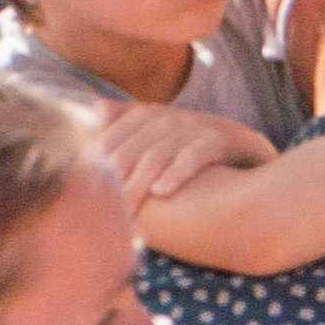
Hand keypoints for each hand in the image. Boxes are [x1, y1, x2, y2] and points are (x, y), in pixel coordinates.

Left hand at [97, 104, 275, 208]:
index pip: (108, 143)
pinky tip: (162, 192)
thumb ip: (124, 118)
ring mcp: (189, 128)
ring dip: (137, 185)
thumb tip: (95, 112)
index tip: (84, 197)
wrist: (241, 143)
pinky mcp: (213, 141)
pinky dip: (175, 174)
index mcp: (143, 115)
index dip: (94, 170)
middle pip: (127, 153)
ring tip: (125, 211)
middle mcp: (164, 119)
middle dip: (112, 183)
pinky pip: (191, 157)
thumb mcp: (155, 127)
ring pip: (154, 157)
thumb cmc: (187, 141)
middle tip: (100, 212)